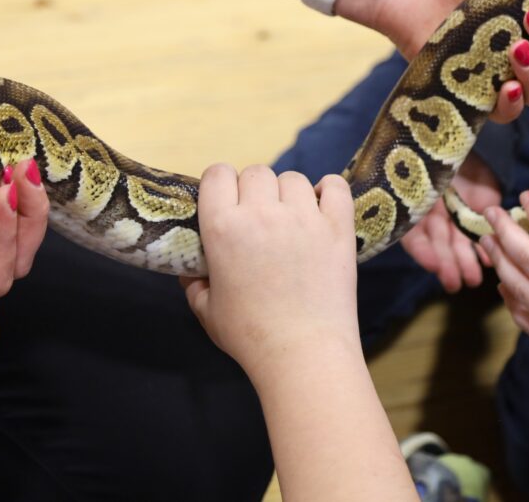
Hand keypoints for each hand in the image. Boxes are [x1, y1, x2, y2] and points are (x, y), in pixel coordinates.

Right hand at [181, 164, 358, 380]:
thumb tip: (191, 269)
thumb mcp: (207, 310)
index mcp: (223, 227)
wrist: (303, 355)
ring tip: (290, 219)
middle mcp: (262, 213)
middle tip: (259, 217)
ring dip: (288, 193)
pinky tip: (322, 205)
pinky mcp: (338, 228)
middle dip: (254, 190)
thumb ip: (194, 283)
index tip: (226, 201)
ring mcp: (304, 218)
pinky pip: (335, 187)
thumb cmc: (250, 336)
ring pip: (293, 179)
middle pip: (256, 172)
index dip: (220, 184)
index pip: (217, 174)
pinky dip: (329, 190)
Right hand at [400, 155, 500, 291]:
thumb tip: (410, 202)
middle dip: (446, 262)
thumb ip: (416, 183)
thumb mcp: (423, 164)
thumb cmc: (433, 147)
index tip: (432, 265)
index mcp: (412, 203)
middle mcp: (432, 212)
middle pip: (437, 242)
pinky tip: (489, 259)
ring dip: (463, 262)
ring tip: (472, 280)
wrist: (458, 128)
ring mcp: (454, 213)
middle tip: (454, 282)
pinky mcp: (477, 211)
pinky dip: (484, 246)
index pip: (412, 234)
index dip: (422, 250)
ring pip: (456, 242)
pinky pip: (478, 232)